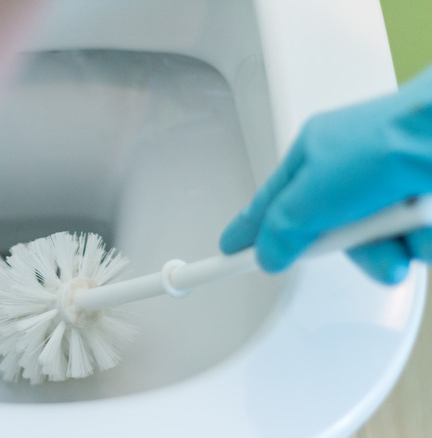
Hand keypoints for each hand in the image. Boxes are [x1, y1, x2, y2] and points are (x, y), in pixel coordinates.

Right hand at [219, 64, 431, 283]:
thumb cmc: (391, 140)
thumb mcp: (315, 191)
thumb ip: (282, 227)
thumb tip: (267, 253)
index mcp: (315, 154)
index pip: (270, 202)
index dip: (250, 230)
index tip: (231, 251)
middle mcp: (352, 170)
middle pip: (331, 234)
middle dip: (353, 248)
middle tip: (353, 241)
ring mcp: (390, 187)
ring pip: (378, 245)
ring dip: (391, 245)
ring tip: (403, 222)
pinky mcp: (421, 204)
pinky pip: (413, 245)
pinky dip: (420, 240)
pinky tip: (425, 218)